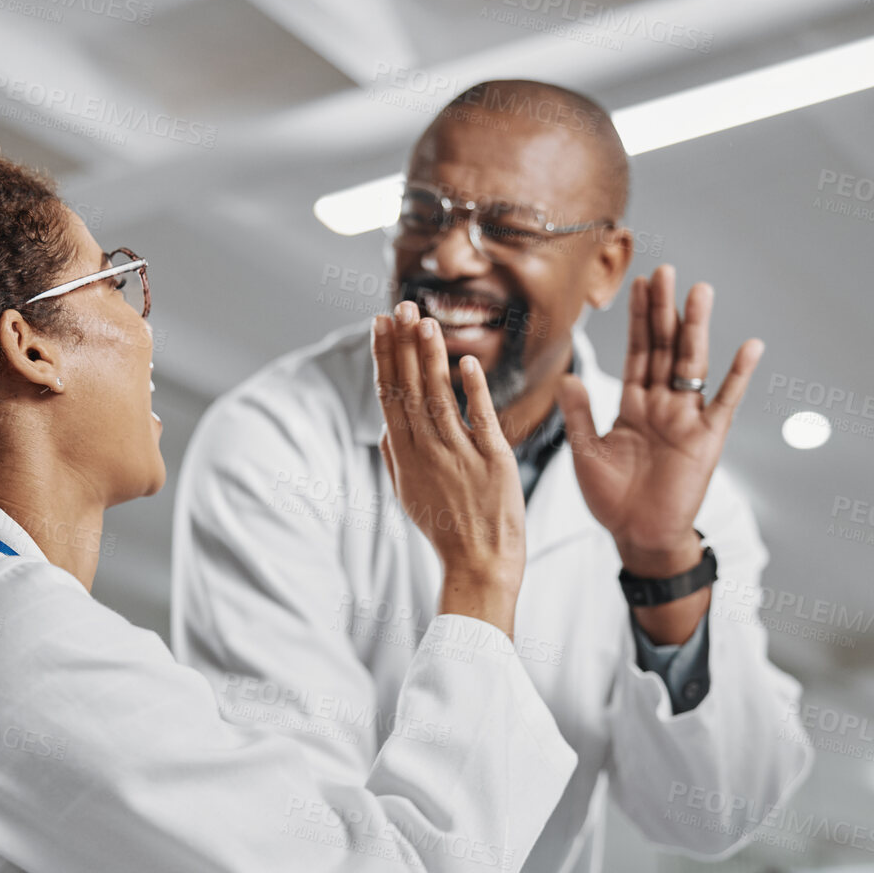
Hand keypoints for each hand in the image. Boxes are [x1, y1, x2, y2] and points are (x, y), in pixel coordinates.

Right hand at [373, 300, 525, 637]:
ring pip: (439, 397)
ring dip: (431, 358)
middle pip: (410, 389)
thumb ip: (395, 460)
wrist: (479, 565)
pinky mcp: (493, 461)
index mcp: (405, 457)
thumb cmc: (445, 531)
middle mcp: (428, 452)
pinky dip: (473, 390)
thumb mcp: (409, 496)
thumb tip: (383, 430)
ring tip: (426, 322)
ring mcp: (459, 455)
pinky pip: (480, 419)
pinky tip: (467, 362)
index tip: (381, 324)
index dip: (385, 357)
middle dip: (402, 345)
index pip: (390, 395)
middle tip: (399, 307)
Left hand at [557, 266, 757, 575]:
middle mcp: (662, 404)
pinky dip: (738, 375)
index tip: (639, 283)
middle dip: (664, 310)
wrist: (639, 535)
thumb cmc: (612, 498)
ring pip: (691, 364)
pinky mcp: (707, 438)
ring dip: (696, 328)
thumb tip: (567, 377)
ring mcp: (686, 418)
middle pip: (665, 347)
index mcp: (633, 404)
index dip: (638, 318)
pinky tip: (750, 347)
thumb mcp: (586, 453)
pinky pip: (725, 402)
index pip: (637, 351)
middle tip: (664, 271)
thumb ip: (579, 414)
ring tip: (700, 290)